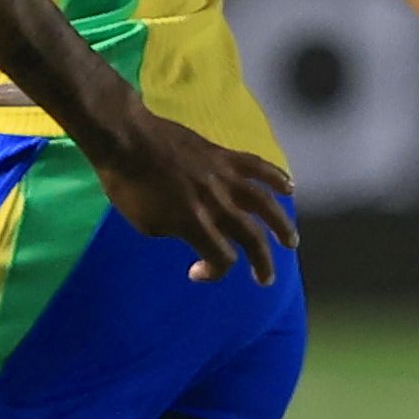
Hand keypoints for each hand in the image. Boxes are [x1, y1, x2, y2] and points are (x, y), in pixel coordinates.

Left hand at [83, 114, 301, 284]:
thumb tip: (192, 230)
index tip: (196, 271)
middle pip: (251, 238)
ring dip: (281, 225)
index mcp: (194, 223)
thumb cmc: (128, 185)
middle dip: (262, 263)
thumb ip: (176, 230)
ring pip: (265, 204)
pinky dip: (276, 176)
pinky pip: (257, 166)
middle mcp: (216, 203)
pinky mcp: (223, 155)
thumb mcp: (146, 223)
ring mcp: (224, 177)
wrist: (127, 139)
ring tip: (291, 241)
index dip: (213, 271)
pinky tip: (289, 187)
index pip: (221, 257)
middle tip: (265, 279)